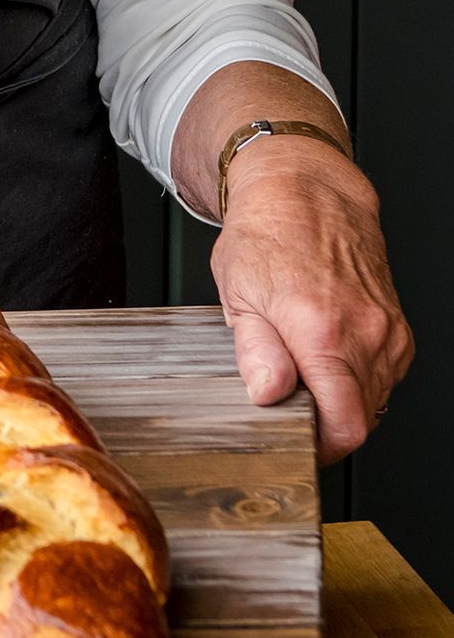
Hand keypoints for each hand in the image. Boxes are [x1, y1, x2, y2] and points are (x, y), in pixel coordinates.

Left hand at [211, 138, 412, 462]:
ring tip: (305, 367)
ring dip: (343, 399)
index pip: (347, 425)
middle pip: (362, 417)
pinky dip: (358, 376)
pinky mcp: (397, 325)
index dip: (322, 446)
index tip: (298, 441)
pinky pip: (384, 373)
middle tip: (290, 401)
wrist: (306, 191)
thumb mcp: (239, 293)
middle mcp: (366, 333)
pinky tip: (327, 353)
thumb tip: (269, 395)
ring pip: (376, 398)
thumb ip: (256, 353)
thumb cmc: (267, 234)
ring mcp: (388, 329)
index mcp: (324, 332)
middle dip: (326, 422)